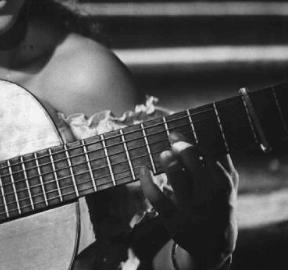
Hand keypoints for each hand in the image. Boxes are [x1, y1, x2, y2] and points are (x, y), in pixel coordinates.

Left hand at [139, 134, 238, 269]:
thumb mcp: (228, 184)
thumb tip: (205, 128)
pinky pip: (156, 197)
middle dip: (179, 146)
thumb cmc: (219, 203)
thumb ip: (221, 159)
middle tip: (171, 138)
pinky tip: (143, 168)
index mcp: (223, 183)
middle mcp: (209, 195)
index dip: (190, 140)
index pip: (207, 153)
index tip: (177, 132)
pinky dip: (147, 180)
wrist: (214, 244)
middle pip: (191, 162)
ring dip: (167, 160)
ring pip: (176, 177)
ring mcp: (191, 208)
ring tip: (163, 153)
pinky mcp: (174, 220)